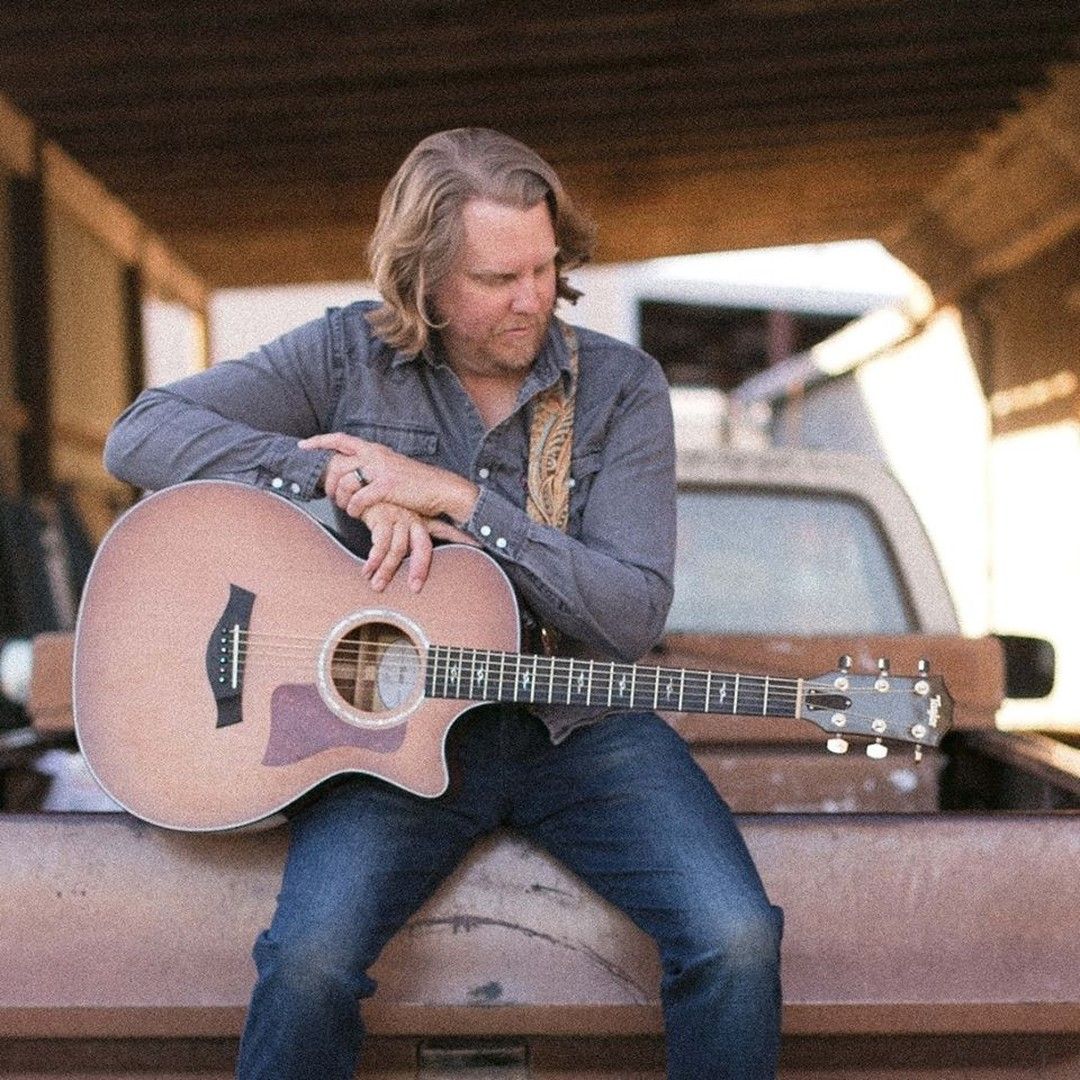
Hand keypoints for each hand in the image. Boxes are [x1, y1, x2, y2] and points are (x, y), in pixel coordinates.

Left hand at [300, 432, 478, 524]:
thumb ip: (372, 468)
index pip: (341, 439)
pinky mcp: (387, 486)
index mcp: (375, 449)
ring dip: (340, 498)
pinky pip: (359, 499)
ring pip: (345, 482)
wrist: (441, 488)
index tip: (303, 446)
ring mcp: (381, 470)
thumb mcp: (392, 468)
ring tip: (345, 508)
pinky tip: (356, 514)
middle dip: (327, 483)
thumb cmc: (417, 483)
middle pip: (337, 464)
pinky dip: (353, 508)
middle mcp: (375, 455)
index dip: (320, 441)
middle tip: (328, 497)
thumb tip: (353, 476)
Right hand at [359, 502, 475, 592]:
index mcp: (419, 519)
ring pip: (397, 550)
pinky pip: (379, 545)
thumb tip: (411, 556)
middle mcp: (411, 519)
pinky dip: (373, 561)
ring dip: (385, 571)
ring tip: (378, 586)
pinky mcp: (381, 518)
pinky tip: (367, 571)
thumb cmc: (379, 506)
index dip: (460, 536)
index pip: (444, 528)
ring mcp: (398, 518)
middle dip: (419, 569)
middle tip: (415, 587)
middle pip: (422, 547)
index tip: (479, 544)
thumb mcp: (397, 519)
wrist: (360, 486)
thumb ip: (407, 536)